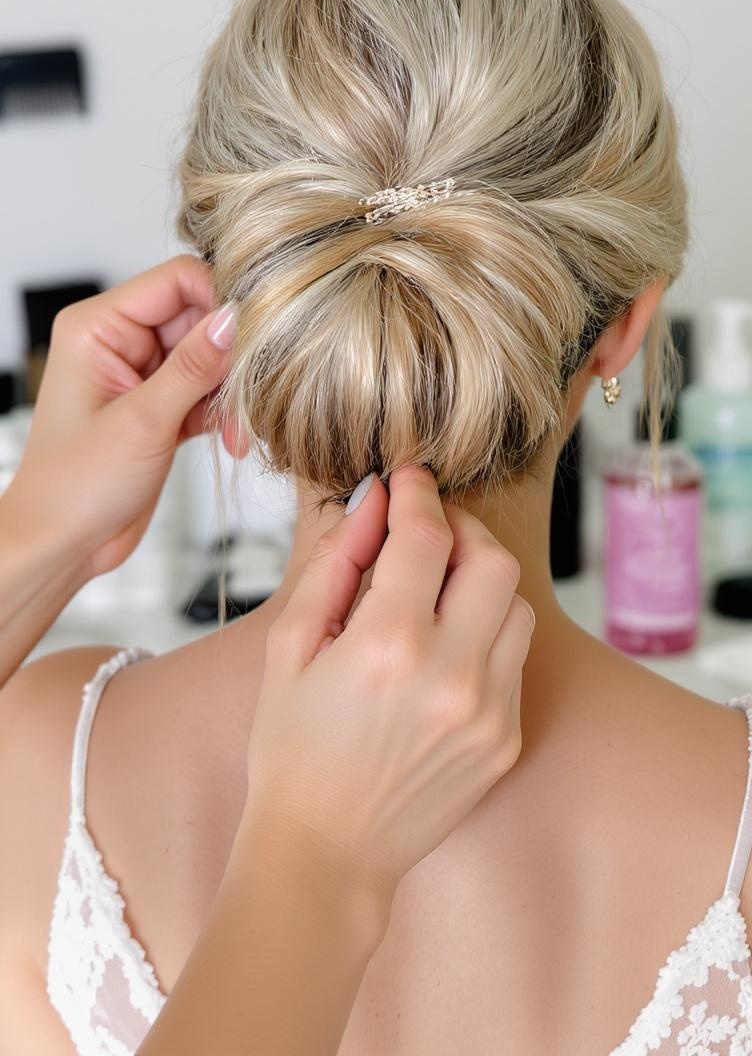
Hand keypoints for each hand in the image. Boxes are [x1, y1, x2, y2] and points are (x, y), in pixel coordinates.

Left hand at [3, 255, 239, 583]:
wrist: (62, 545)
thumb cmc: (74, 487)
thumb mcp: (142, 422)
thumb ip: (193, 367)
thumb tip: (236, 318)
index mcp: (98, 327)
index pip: (176, 281)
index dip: (220, 300)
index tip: (254, 336)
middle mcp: (120, 341)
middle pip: (199, 317)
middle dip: (230, 357)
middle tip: (249, 395)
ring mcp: (142, 374)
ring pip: (210, 357)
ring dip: (231, 392)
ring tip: (237, 431)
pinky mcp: (160, 405)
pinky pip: (207, 390)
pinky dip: (224, 413)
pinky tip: (230, 440)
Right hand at [241, 466, 534, 908]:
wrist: (325, 853)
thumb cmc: (292, 749)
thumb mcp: (291, 647)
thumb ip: (334, 564)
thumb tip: (372, 504)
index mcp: (388, 646)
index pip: (427, 535)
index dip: (417, 493)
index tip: (407, 478)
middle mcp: (451, 675)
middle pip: (493, 561)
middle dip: (462, 530)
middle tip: (427, 531)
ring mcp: (489, 712)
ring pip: (517, 606)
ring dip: (481, 582)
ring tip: (435, 593)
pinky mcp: (506, 739)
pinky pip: (515, 659)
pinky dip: (486, 635)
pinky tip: (444, 649)